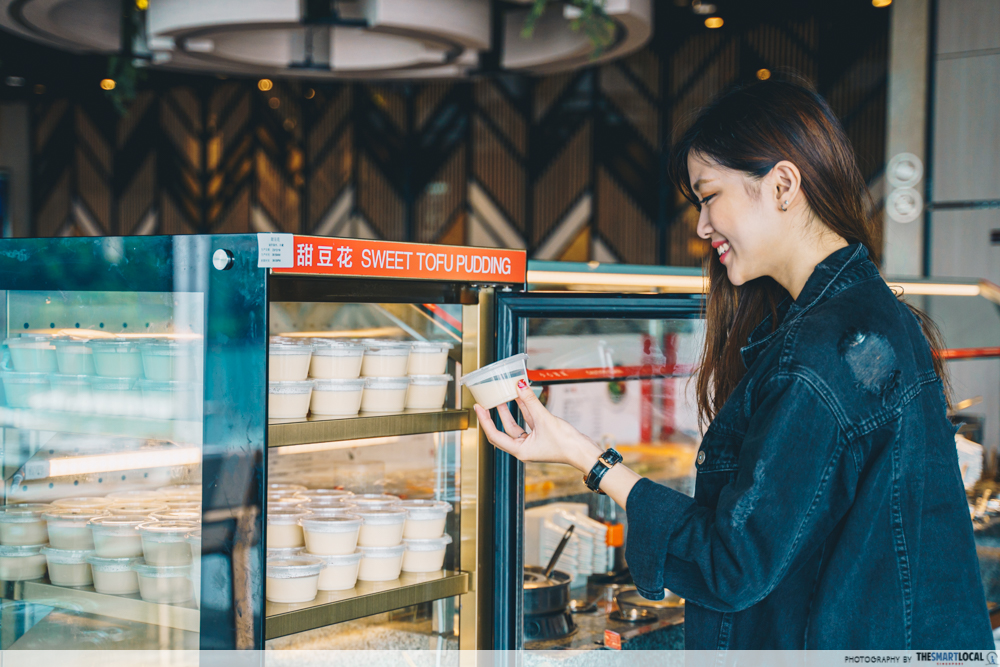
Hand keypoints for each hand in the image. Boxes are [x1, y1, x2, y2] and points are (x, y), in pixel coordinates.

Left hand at [473, 380, 603, 472]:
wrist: (584, 451)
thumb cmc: (566, 444)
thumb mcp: (544, 419)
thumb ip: (530, 401)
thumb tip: (519, 385)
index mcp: (520, 451)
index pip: (495, 436)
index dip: (485, 421)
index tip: (479, 408)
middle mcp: (524, 448)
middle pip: (503, 430)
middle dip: (495, 414)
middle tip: (486, 401)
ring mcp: (533, 442)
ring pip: (516, 424)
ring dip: (509, 410)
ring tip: (502, 396)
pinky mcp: (542, 436)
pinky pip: (528, 421)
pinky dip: (524, 410)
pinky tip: (520, 397)